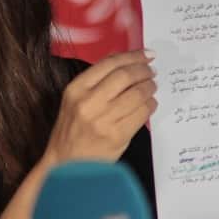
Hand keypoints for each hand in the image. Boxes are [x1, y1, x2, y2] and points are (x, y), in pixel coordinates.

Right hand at [43, 50, 156, 165]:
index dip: (132, 56)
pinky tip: (150, 104)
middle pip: (125, 76)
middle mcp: (89, 102)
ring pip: (137, 94)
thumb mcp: (74, 100)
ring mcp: (104, 120)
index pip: (109, 64)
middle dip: (144, 71)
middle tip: (151, 71)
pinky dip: (150, 105)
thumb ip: (95, 80)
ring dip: (149, 87)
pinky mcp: (117, 136)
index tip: (147, 54)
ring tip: (152, 86)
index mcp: (76, 89)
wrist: (67, 164)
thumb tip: (122, 59)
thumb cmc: (72, 129)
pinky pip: (141, 114)